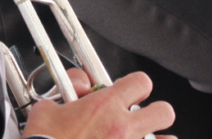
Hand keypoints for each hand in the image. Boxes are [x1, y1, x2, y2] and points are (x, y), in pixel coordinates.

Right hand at [23, 70, 174, 138]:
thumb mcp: (47, 110)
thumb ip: (68, 88)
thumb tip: (83, 82)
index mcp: (105, 107)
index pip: (141, 82)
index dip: (136, 86)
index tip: (130, 94)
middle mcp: (122, 128)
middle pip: (164, 112)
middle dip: (155, 114)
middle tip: (140, 120)